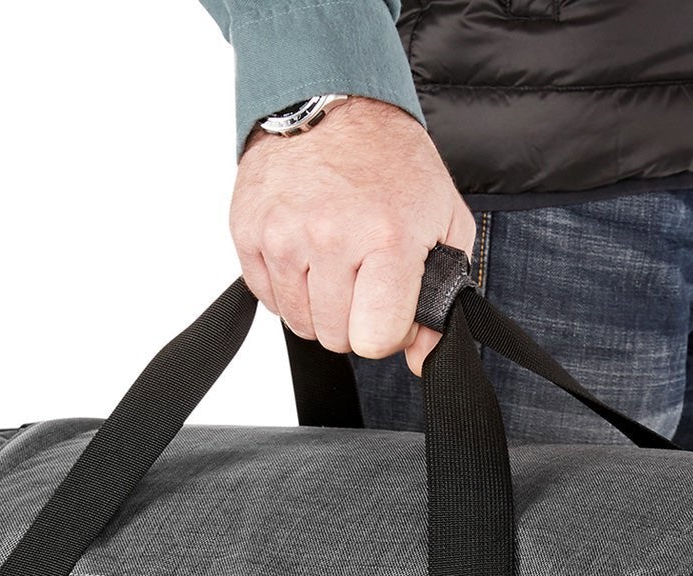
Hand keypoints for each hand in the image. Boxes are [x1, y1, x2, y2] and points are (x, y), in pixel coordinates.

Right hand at [230, 97, 475, 373]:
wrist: (332, 99)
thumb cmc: (390, 162)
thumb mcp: (443, 221)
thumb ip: (443, 297)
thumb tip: (425, 360)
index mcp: (386, 238)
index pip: (376, 340)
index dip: (388, 332)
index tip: (391, 305)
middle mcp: (330, 238)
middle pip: (336, 338)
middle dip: (354, 318)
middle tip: (363, 276)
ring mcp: (283, 236)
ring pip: (301, 324)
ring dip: (321, 305)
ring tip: (336, 261)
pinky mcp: (249, 232)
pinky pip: (269, 299)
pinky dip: (290, 287)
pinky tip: (308, 252)